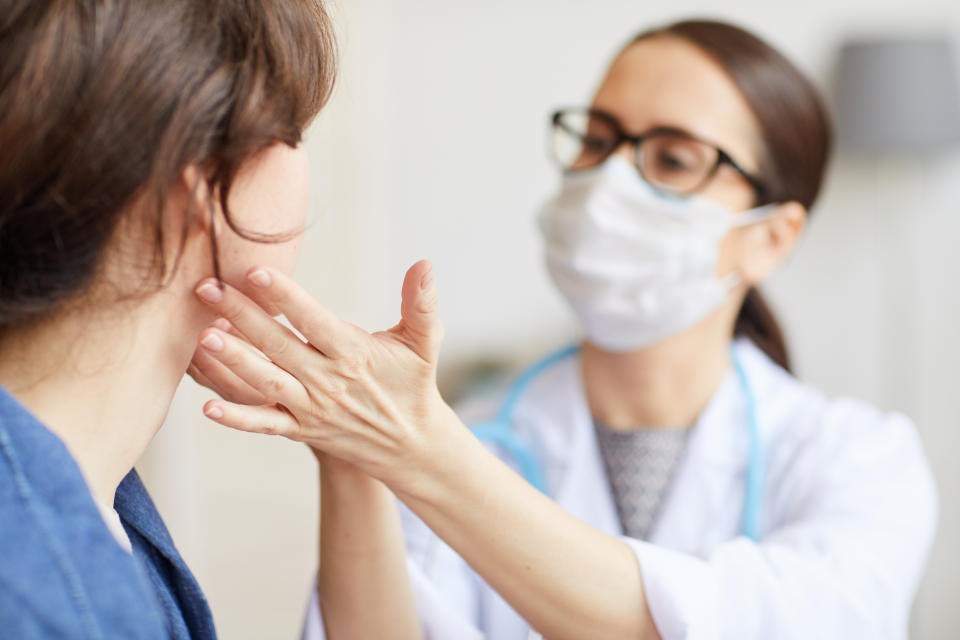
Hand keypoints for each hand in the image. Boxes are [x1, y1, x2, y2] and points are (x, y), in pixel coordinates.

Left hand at [191, 260, 453, 490]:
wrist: (411, 444)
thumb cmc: (413, 383)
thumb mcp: (424, 341)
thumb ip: (420, 303)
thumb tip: (425, 263)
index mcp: (353, 353)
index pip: (313, 321)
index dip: (286, 297)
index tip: (257, 271)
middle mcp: (328, 381)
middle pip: (278, 345)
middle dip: (240, 315)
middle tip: (206, 287)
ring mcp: (312, 408)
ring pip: (265, 382)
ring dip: (233, 360)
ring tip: (203, 337)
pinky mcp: (302, 430)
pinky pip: (265, 424)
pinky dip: (237, 418)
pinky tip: (207, 407)